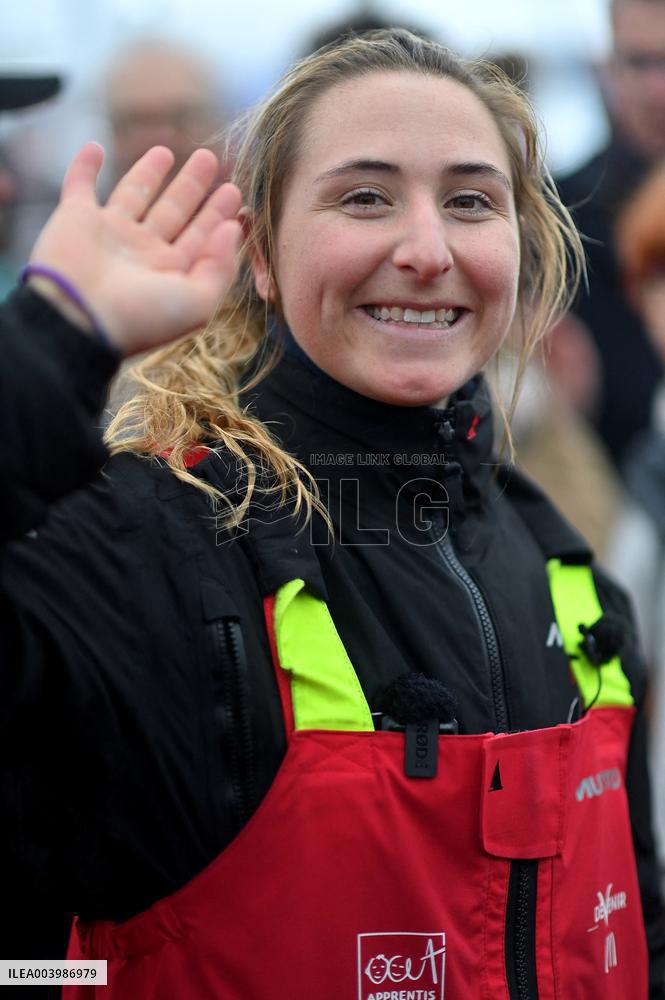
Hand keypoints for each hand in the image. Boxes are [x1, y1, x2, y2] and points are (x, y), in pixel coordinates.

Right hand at [27, 143, 241, 354]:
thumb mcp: (197, 303)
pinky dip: (83, 167)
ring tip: (166, 151)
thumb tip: (234, 230)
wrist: (79, 317)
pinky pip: (79, 185)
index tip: (233, 191)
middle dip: (191, 186)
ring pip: (133, 195)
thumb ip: (220, 268)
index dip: (216, 215)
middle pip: (172, 211)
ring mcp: (108, 235)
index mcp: (169, 274)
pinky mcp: (75, 218)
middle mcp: (141, 253)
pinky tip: (94, 147)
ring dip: (148, 173)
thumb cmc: (140, 317)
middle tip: (209, 158)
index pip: (199, 238)